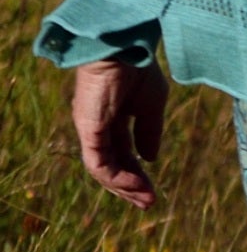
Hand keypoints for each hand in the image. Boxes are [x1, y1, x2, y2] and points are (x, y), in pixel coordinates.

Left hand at [71, 60, 168, 207]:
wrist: (123, 49)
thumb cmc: (138, 69)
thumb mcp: (152, 104)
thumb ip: (149, 131)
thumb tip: (150, 158)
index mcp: (112, 119)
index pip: (122, 155)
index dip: (137, 173)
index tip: (154, 190)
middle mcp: (97, 129)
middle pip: (112, 166)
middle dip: (130, 186)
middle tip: (149, 202)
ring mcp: (90, 131)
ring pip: (103, 170)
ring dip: (124, 187)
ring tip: (146, 198)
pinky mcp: (88, 130)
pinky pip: (99, 164)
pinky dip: (116, 178)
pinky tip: (136, 183)